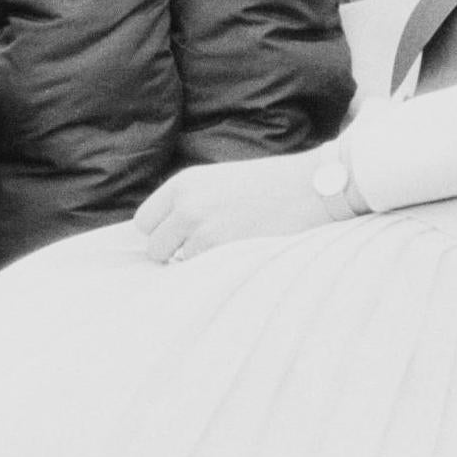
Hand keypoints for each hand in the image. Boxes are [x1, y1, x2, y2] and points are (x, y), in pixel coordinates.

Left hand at [133, 153, 332, 263]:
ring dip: (197, 266)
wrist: (312, 187)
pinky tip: (238, 259)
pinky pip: (202, 275)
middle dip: (173, 255)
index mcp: (183, 183)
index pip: (144, 222)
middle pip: (153, 249)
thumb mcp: (219, 182)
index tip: (179, 240)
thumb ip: (190, 204)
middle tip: (203, 252)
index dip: (161, 234)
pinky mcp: (223, 251)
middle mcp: (186, 205)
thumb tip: (167, 239)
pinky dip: (216, 273)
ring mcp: (203, 230)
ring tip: (228, 251)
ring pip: (178, 266)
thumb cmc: (269, 186)